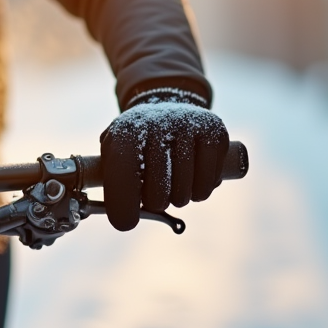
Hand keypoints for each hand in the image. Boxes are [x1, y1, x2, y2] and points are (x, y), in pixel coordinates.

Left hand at [100, 92, 227, 230]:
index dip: (123, 207)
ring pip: (184, 194)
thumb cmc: (138, 141)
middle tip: (154, 193)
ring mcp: (188, 125)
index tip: (126, 222)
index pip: (123, 176)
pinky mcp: (214, 131)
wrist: (169, 106)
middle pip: (157, 195)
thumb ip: (113, 183)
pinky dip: (200, 191)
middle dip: (155, 203)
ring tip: (173, 183)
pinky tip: (193, 178)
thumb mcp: (114, 152)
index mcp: (125, 130)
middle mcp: (157, 123)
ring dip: (178, 198)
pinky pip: (208, 184)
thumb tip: (123, 219)